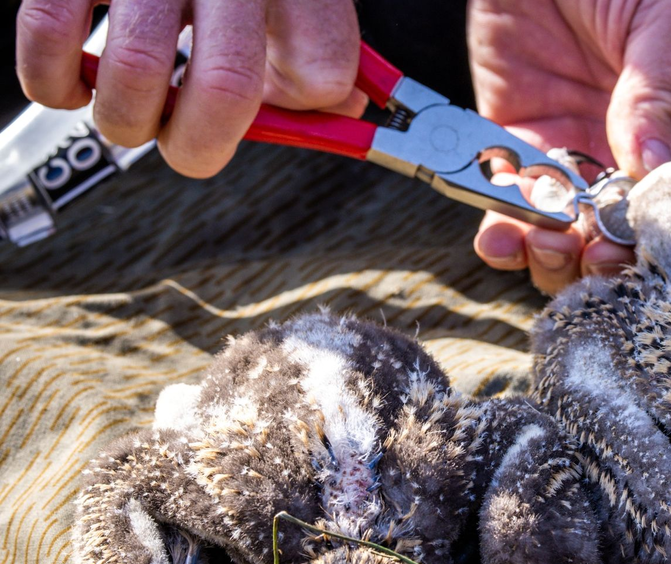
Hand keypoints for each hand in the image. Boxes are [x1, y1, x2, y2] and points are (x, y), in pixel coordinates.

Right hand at [16, 0, 363, 178]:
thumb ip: (315, 54)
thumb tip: (344, 109)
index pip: (323, 65)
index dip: (300, 114)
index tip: (274, 117)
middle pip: (228, 84)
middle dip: (198, 145)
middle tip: (185, 142)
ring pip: (137, 70)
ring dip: (126, 120)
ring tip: (130, 110)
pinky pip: (51, 34)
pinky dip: (55, 82)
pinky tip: (76, 81)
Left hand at [468, 0, 670, 293]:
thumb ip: (661, 96)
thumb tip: (651, 168)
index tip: (651, 244)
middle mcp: (644, 154)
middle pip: (633, 236)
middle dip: (610, 256)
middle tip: (592, 253)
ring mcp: (583, 153)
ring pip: (573, 235)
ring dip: (556, 255)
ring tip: (547, 242)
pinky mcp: (523, 142)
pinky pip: (513, 201)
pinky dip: (503, 228)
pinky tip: (501, 233)